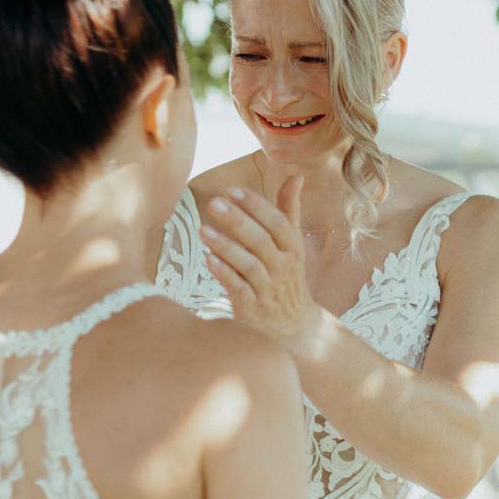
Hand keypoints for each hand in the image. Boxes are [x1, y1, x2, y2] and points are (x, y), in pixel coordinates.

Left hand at [200, 177, 330, 345]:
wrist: (293, 322)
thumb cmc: (287, 274)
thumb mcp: (292, 243)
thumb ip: (289, 209)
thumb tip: (296, 176)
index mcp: (293, 248)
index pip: (277, 222)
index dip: (256, 206)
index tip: (232, 191)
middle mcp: (283, 266)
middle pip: (261, 240)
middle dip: (237, 221)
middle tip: (213, 203)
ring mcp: (268, 287)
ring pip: (248, 264)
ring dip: (225, 246)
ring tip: (202, 230)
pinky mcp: (252, 306)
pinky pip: (238, 287)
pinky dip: (224, 273)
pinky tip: (208, 259)